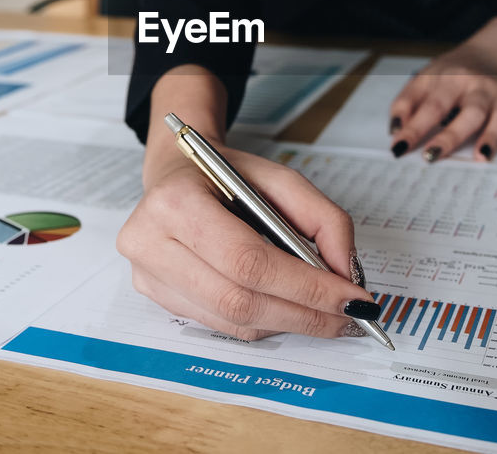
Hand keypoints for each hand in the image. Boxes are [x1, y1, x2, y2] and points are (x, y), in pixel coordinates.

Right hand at [118, 66, 378, 340]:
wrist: (176, 172)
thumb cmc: (226, 175)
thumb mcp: (279, 178)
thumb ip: (322, 219)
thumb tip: (345, 274)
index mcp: (177, 202)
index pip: (247, 261)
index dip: (304, 287)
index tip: (351, 298)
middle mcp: (151, 242)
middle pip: (238, 300)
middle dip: (303, 314)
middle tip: (347, 316)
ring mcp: (145, 275)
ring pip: (231, 320)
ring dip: (287, 323)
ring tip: (325, 316)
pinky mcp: (153, 296)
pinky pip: (219, 324)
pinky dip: (263, 322)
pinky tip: (287, 310)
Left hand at [388, 18, 496, 161]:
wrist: (483, 53)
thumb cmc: (447, 74)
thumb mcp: (422, 79)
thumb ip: (406, 102)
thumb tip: (395, 130)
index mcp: (450, 79)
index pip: (431, 105)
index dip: (414, 126)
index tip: (399, 147)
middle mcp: (478, 87)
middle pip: (467, 112)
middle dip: (450, 135)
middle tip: (432, 156)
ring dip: (492, 136)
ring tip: (482, 157)